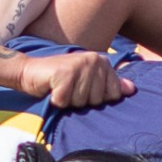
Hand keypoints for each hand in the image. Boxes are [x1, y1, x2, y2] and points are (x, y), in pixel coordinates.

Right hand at [16, 50, 132, 108]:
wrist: (29, 71)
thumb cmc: (60, 79)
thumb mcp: (87, 82)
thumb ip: (109, 85)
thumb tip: (132, 89)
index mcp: (102, 62)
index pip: (113, 95)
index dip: (96, 99)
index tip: (82, 89)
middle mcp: (94, 60)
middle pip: (97, 100)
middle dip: (80, 101)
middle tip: (69, 89)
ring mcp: (79, 65)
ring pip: (81, 102)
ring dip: (68, 101)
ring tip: (61, 89)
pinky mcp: (63, 73)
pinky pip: (65, 101)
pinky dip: (56, 100)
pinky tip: (52, 90)